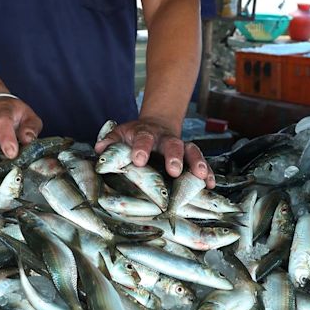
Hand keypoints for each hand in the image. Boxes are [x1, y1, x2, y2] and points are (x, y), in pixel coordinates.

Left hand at [94, 118, 215, 188]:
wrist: (156, 125)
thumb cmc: (134, 136)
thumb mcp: (120, 134)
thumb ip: (110, 141)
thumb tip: (99, 149)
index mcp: (145, 133)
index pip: (143, 138)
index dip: (141, 148)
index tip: (138, 160)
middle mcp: (165, 138)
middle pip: (172, 144)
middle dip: (174, 157)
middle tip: (174, 170)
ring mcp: (180, 146)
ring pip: (191, 151)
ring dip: (196, 163)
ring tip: (200, 176)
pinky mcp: (190, 156)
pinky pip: (201, 162)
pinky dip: (208, 172)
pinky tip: (210, 184)